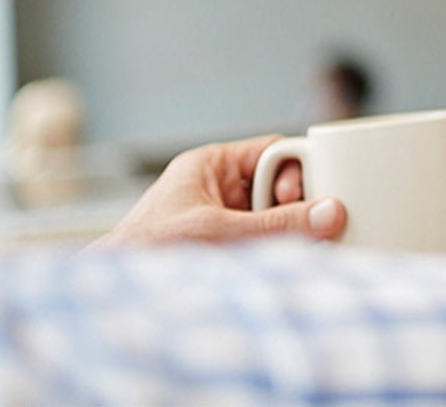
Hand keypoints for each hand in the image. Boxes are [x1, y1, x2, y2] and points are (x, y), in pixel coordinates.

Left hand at [93, 134, 344, 247]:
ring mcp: (225, 218)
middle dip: (294, 208)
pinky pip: (266, 240)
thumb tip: (328, 213)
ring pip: (278, 216)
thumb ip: (276, 223)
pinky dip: (277, 251)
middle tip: (304, 228)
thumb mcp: (218, 230)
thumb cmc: (145, 250)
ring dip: (286, 234)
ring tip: (286, 251)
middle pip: (282, 186)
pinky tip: (278, 263)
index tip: (310, 196)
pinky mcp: (227, 247)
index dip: (297, 171)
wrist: (116, 294)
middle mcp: (221, 188)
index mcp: (213, 165)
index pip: (274, 151)